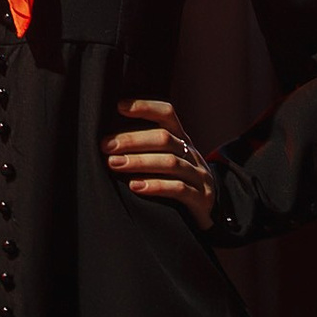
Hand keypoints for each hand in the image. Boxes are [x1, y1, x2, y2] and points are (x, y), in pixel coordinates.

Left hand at [104, 97, 215, 230]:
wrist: (209, 210)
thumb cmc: (177, 180)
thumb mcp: (167, 159)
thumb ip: (147, 146)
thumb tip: (109, 138)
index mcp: (181, 139)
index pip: (167, 114)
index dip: (145, 107)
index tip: (119, 106)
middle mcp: (191, 153)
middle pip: (164, 138)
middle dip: (132, 140)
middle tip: (106, 146)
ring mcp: (198, 174)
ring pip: (170, 162)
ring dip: (139, 162)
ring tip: (114, 163)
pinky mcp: (200, 197)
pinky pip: (179, 189)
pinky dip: (156, 186)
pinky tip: (135, 186)